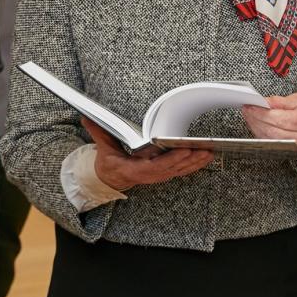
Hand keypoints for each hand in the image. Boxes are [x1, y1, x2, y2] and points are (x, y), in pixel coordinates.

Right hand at [82, 118, 213, 191]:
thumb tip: (87, 117)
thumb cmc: (109, 162)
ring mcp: (158, 175)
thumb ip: (98, 132)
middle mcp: (148, 174)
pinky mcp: (165, 173)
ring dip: (195, 162)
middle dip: (188, 160)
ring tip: (209, 151)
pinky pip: (182, 170)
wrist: (111, 178)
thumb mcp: (103, 148)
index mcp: (133, 169)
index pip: (153, 167)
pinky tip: (207, 156)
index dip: (169, 161)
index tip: (182, 151)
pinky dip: (195, 164)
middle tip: (202, 149)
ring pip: (179, 170)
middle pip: (171, 168)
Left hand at [242, 93, 296, 149]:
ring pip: (268, 137)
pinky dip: (259, 132)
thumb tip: (264, 102)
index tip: (251, 106)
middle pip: (271, 130)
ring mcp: (293, 145)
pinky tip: (255, 123)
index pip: (278, 118)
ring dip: (255, 126)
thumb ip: (279, 101)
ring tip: (249, 115)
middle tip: (247, 110)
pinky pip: (268, 141)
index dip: (262, 113)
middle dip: (255, 119)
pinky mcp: (286, 149)